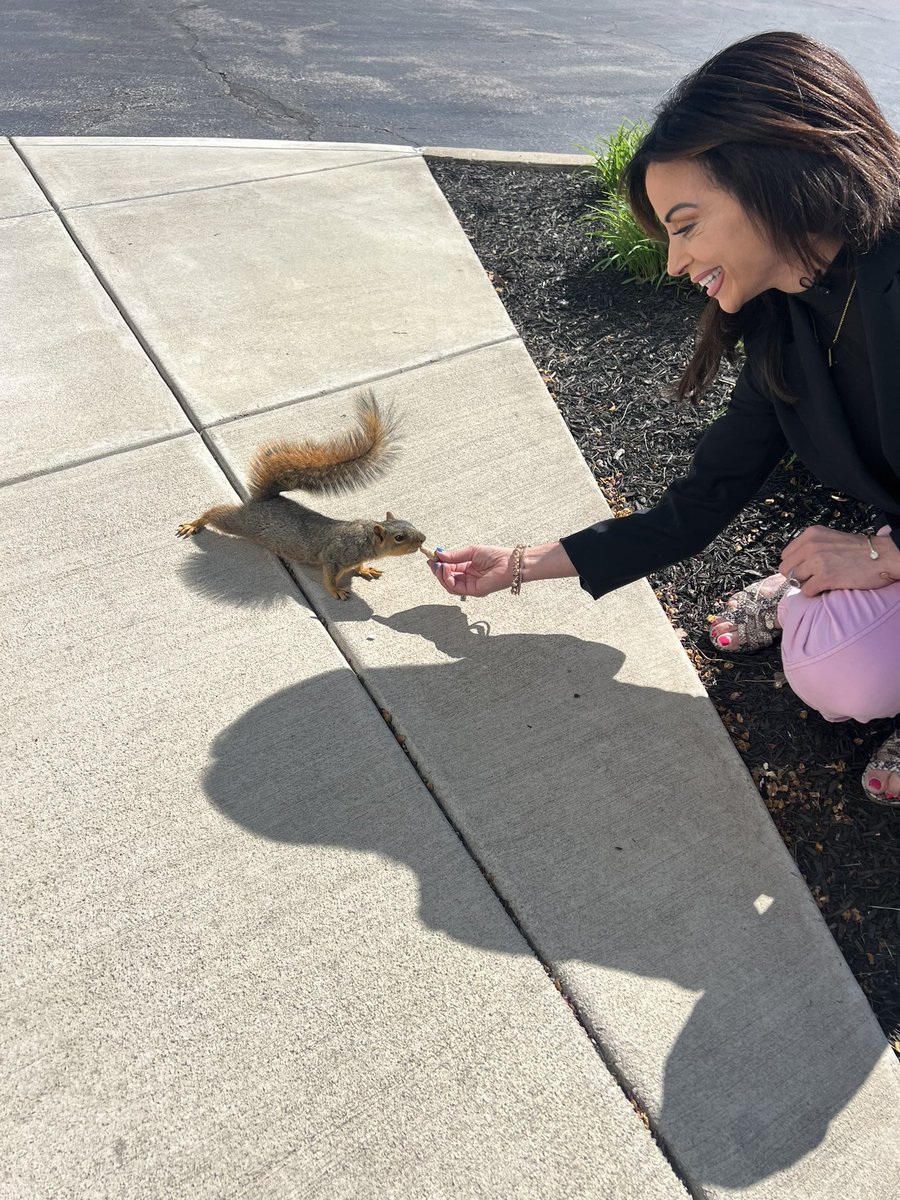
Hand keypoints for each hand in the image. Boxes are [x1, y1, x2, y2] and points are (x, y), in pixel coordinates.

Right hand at [428, 544, 514, 596]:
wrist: (511, 562)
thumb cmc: (496, 555)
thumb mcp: (471, 552)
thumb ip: (455, 555)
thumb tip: (439, 555)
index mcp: (468, 569)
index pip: (450, 569)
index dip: (439, 564)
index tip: (431, 557)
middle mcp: (468, 579)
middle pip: (447, 579)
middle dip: (437, 571)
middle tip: (432, 562)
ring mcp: (471, 587)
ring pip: (449, 585)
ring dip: (441, 575)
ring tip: (440, 565)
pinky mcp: (474, 591)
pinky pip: (456, 588)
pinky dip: (448, 579)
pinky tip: (446, 569)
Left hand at [779, 525, 899, 595]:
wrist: (884, 555)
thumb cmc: (860, 550)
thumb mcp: (830, 539)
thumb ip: (811, 547)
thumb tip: (793, 564)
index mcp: (811, 534)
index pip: (786, 555)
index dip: (795, 565)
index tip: (806, 570)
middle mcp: (811, 545)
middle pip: (786, 569)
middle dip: (797, 576)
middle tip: (812, 579)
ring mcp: (817, 561)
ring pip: (794, 580)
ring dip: (805, 585)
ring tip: (820, 583)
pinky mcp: (825, 577)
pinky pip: (806, 591)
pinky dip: (814, 593)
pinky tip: (826, 588)